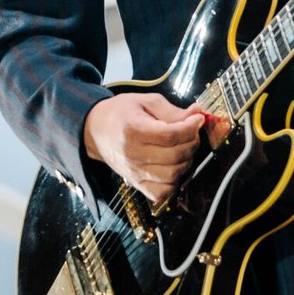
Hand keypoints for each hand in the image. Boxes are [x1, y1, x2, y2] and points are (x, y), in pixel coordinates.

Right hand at [83, 92, 205, 204]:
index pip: (171, 135)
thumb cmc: (121, 113)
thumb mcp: (145, 102)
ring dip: (186, 161)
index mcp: (133, 130)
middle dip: (192, 142)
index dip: (191, 127)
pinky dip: (174, 181)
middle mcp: (133, 154)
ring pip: (173, 175)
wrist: (95, 131)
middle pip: (175, 155)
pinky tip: (174, 166)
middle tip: (193, 132)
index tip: (198, 119)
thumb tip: (197, 114)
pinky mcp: (136, 184)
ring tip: (183, 147)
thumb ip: (172, 110)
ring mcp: (134, 172)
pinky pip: (162, 192)